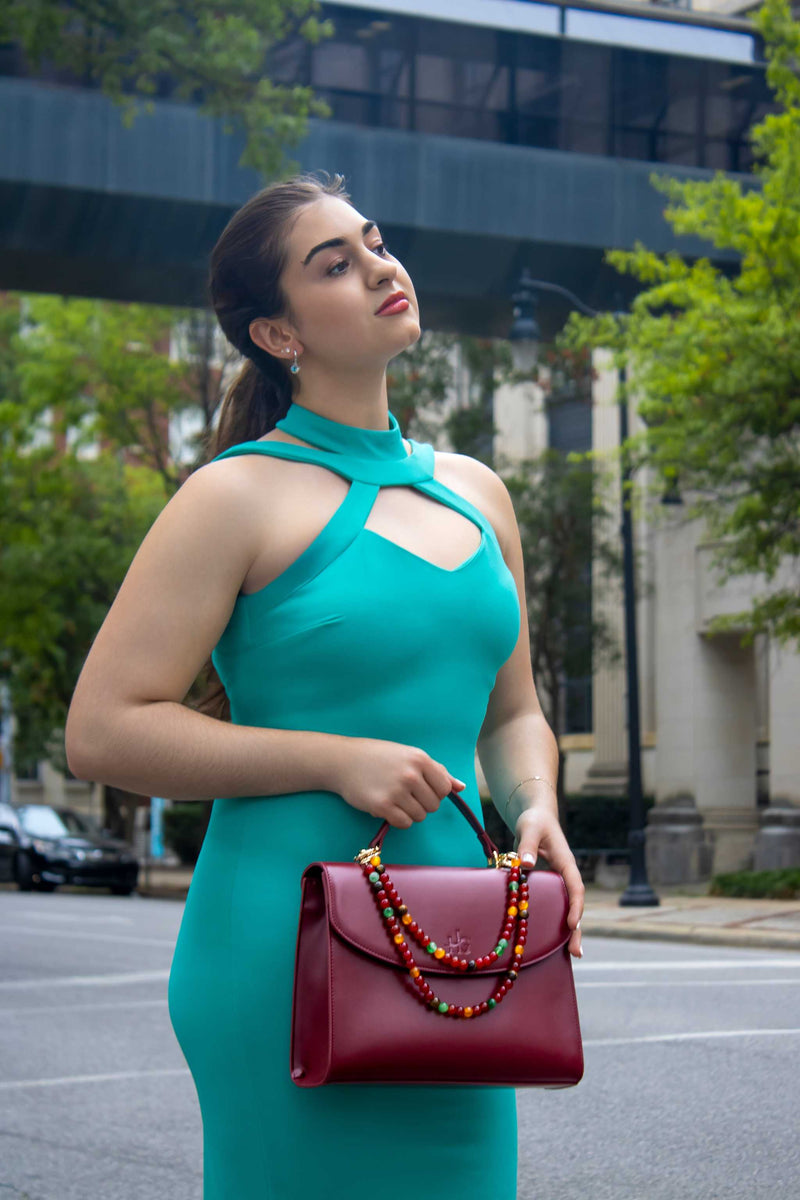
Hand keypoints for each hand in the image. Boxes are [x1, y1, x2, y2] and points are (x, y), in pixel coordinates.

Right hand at [332, 737, 466, 828]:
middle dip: (422, 804)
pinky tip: (388, 808)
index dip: (435, 793)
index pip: (444, 788)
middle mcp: (410, 774)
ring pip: (420, 816)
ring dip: (410, 813)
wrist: (344, 760)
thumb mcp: (410, 756)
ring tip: (395, 799)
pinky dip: (399, 820)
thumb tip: (461, 788)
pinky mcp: (382, 806)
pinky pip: (404, 823)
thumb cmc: (379, 757)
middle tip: (405, 794)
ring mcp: (397, 790)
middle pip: (433, 805)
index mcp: (420, 759)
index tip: (421, 789)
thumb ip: (437, 771)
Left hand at [514, 804, 583, 957]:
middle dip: (577, 928)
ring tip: (572, 955)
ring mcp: (559, 881)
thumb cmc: (534, 820)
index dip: (575, 906)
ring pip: (568, 908)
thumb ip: (528, 846)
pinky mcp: (550, 884)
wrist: (536, 816)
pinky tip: (553, 939)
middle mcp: (566, 874)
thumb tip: (527, 864)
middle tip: (576, 952)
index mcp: (566, 862)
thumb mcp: (530, 828)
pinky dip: (556, 922)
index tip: (572, 924)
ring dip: (570, 930)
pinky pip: (556, 905)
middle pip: (576, 904)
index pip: (575, 887)